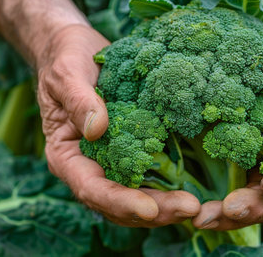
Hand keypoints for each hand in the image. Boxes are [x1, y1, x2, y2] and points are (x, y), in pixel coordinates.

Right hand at [37, 24, 199, 226]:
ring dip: (166, 204)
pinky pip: (150, 172)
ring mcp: (112, 160)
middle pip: (120, 201)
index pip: (92, 189)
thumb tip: (97, 129)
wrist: (79, 51)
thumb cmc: (67, 60)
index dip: (120, 202)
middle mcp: (90, 165)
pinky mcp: (132, 149)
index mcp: (67, 156)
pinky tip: (193, 184)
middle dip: (155, 210)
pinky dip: (169, 183)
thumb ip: (78, 100)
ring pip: (138, 194)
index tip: (151, 208)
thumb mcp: (67, 75)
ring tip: (196, 205)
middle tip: (190, 208)